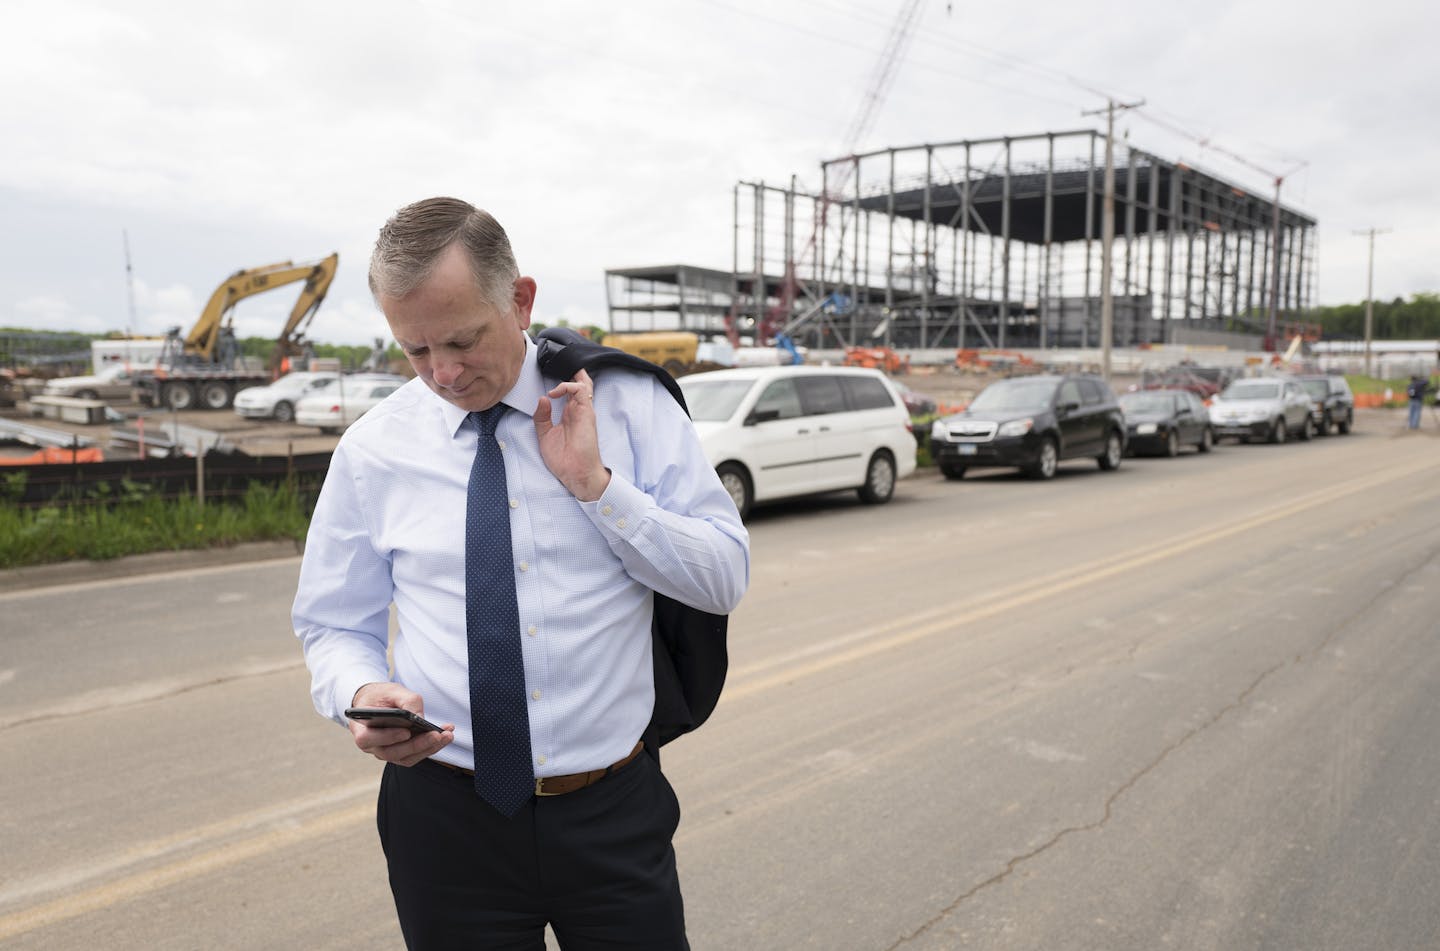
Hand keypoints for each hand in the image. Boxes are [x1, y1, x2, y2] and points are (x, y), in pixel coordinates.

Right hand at [348, 682, 453, 766]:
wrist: (377, 702)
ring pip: (406, 757)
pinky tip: (444, 736)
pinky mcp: (399, 754)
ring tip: (447, 735)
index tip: (406, 732)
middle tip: (437, 735)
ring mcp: (385, 752)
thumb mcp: (391, 691)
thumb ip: (406, 701)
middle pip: (392, 752)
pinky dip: (430, 747)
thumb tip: (420, 717)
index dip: (387, 737)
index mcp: (360, 729)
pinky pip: (414, 755)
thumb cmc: (381, 696)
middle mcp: (371, 746)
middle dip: (417, 745)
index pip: (368, 739)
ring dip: (428, 748)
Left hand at [534, 368, 611, 500]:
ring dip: (571, 373)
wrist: (575, 473)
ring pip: (583, 382)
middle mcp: (578, 409)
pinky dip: (567, 386)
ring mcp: (583, 410)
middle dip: (570, 370)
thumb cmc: (564, 459)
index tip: (548, 372)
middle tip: (556, 362)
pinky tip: (554, 392)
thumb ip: (541, 417)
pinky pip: (581, 390)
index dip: (562, 379)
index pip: (570, 390)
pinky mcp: (586, 412)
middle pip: (580, 382)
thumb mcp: (545, 435)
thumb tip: (542, 399)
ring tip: (557, 370)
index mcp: (570, 414)